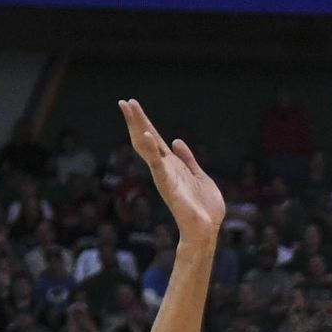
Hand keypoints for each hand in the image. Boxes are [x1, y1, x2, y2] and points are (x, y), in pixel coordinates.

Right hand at [119, 100, 225, 243]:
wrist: (207, 229)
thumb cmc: (204, 207)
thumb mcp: (199, 175)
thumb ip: (188, 159)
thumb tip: (176, 141)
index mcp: (172, 165)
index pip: (155, 139)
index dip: (145, 122)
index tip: (133, 105)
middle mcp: (165, 168)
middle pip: (146, 139)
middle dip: (136, 120)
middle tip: (124, 102)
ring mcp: (164, 176)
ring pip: (146, 148)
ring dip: (138, 127)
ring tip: (129, 109)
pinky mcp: (168, 185)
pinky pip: (157, 166)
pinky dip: (151, 151)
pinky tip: (145, 136)